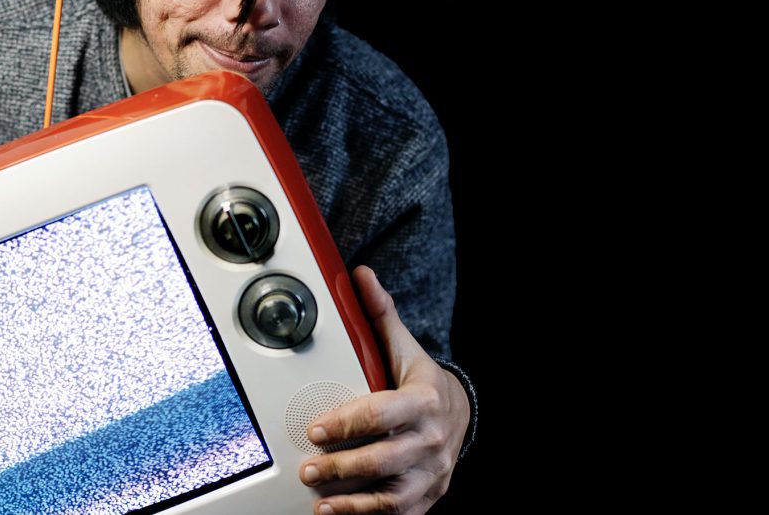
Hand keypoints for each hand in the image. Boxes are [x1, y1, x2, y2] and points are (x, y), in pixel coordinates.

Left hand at [300, 266, 469, 513]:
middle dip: (343, 466)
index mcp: (424, 401)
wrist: (459, 414)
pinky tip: (338, 514)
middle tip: (309, 468)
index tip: (318, 429)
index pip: (383, 414)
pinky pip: (397, 513)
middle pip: (384, 458)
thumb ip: (379, 315)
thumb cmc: (421, 381)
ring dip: (352, 501)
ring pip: (391, 494)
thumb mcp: (404, 347)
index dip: (348, 423)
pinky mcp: (427, 496)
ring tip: (319, 499)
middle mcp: (431, 439)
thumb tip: (359, 277)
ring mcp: (431, 472)